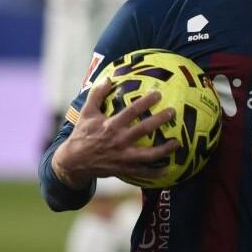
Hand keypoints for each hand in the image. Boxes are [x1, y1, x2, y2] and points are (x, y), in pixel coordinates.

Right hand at [52, 79, 180, 188]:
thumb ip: (97, 94)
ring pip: (148, 155)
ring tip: (178, 143)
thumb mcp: (87, 113)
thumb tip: (108, 78)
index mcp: (111, 126)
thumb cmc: (82, 134)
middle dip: (160, 120)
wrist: (73, 162)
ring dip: (164, 149)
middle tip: (173, 112)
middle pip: (144, 130)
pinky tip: (168, 168)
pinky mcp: (123, 170)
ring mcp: (122, 157)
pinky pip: (143, 173)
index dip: (146, 102)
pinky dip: (156, 173)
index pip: (132, 111)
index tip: (158, 93)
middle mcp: (119, 141)